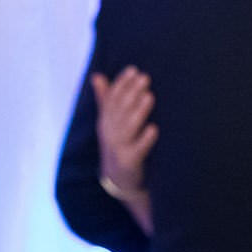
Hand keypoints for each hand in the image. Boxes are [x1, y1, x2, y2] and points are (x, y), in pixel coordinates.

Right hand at [93, 67, 155, 199]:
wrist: (119, 181)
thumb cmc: (118, 146)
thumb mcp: (109, 124)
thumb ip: (105, 100)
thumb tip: (97, 76)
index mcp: (105, 122)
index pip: (111, 99)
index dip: (121, 84)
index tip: (133, 70)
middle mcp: (109, 134)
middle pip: (119, 111)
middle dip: (131, 93)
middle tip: (145, 78)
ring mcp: (118, 149)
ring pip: (127, 128)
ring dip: (138, 111)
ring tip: (149, 96)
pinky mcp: (128, 163)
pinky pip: (137, 150)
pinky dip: (145, 140)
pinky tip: (154, 129)